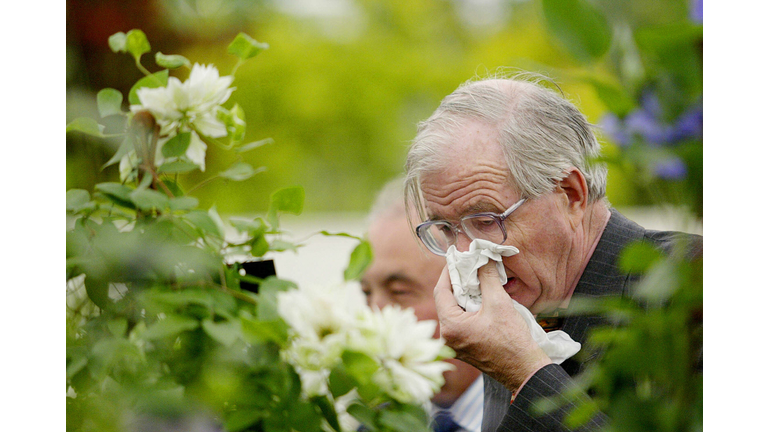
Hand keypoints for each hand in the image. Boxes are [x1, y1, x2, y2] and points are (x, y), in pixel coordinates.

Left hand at [433, 262, 551, 393]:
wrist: (524, 370)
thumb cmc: (512, 341)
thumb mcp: (499, 303)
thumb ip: (487, 278)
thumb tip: (482, 258)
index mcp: (451, 327)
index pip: (441, 291)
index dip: (448, 272)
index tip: (455, 258)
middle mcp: (448, 337)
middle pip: (446, 301)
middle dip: (458, 282)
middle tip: (468, 266)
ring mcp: (455, 343)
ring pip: (454, 310)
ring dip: (465, 295)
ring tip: (476, 279)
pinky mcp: (465, 346)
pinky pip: (461, 321)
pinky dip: (469, 307)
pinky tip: (480, 298)